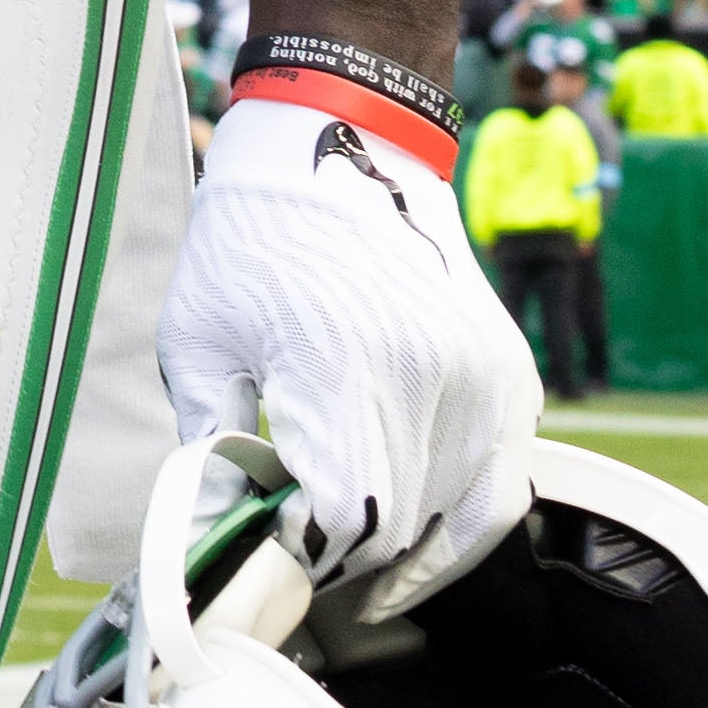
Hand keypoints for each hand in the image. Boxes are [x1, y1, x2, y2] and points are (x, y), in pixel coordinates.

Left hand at [159, 98, 542, 600]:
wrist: (339, 139)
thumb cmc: (252, 236)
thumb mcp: (196, 336)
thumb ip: (205, 444)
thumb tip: (204, 536)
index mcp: (342, 369)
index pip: (340, 519)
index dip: (300, 551)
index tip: (267, 549)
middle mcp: (429, 379)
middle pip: (396, 526)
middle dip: (343, 556)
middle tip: (300, 554)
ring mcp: (483, 377)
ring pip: (460, 521)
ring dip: (406, 553)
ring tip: (359, 568)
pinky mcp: (511, 373)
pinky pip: (506, 485)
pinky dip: (467, 526)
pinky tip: (422, 546)